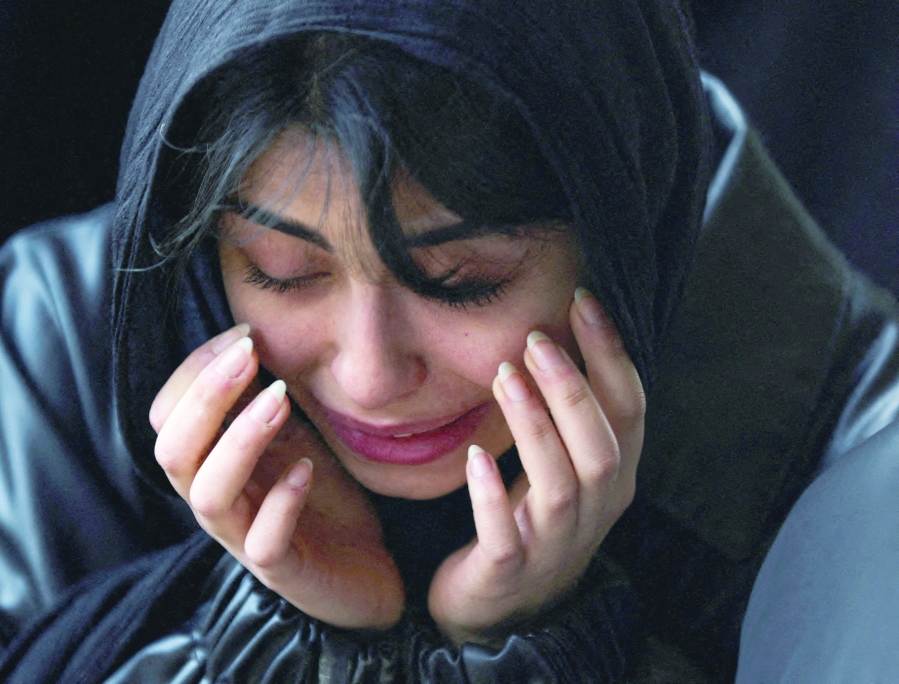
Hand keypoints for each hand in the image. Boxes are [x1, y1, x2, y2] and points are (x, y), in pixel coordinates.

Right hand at [150, 325, 403, 628]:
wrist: (364, 567)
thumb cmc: (317, 495)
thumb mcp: (288, 436)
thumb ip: (257, 401)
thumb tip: (244, 340)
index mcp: (209, 464)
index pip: (167, 416)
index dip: (195, 370)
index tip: (243, 334)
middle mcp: (216, 502)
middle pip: (172, 451)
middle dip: (206, 396)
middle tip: (249, 355)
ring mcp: (244, 538)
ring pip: (208, 495)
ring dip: (240, 440)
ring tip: (281, 400)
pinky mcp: (282, 571)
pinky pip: (263, 544)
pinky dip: (280, 504)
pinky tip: (304, 471)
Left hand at [427, 289, 644, 645]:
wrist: (501, 611)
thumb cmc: (531, 521)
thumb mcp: (561, 468)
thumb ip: (568, 418)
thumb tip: (556, 333)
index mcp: (613, 480)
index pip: (630, 411)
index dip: (611, 355)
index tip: (583, 302)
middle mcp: (594, 511)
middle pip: (602, 447)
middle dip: (573, 388)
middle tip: (536, 339)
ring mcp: (553, 545)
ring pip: (561, 483)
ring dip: (535, 425)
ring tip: (505, 377)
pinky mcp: (508, 571)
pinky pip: (504, 536)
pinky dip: (491, 495)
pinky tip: (474, 457)